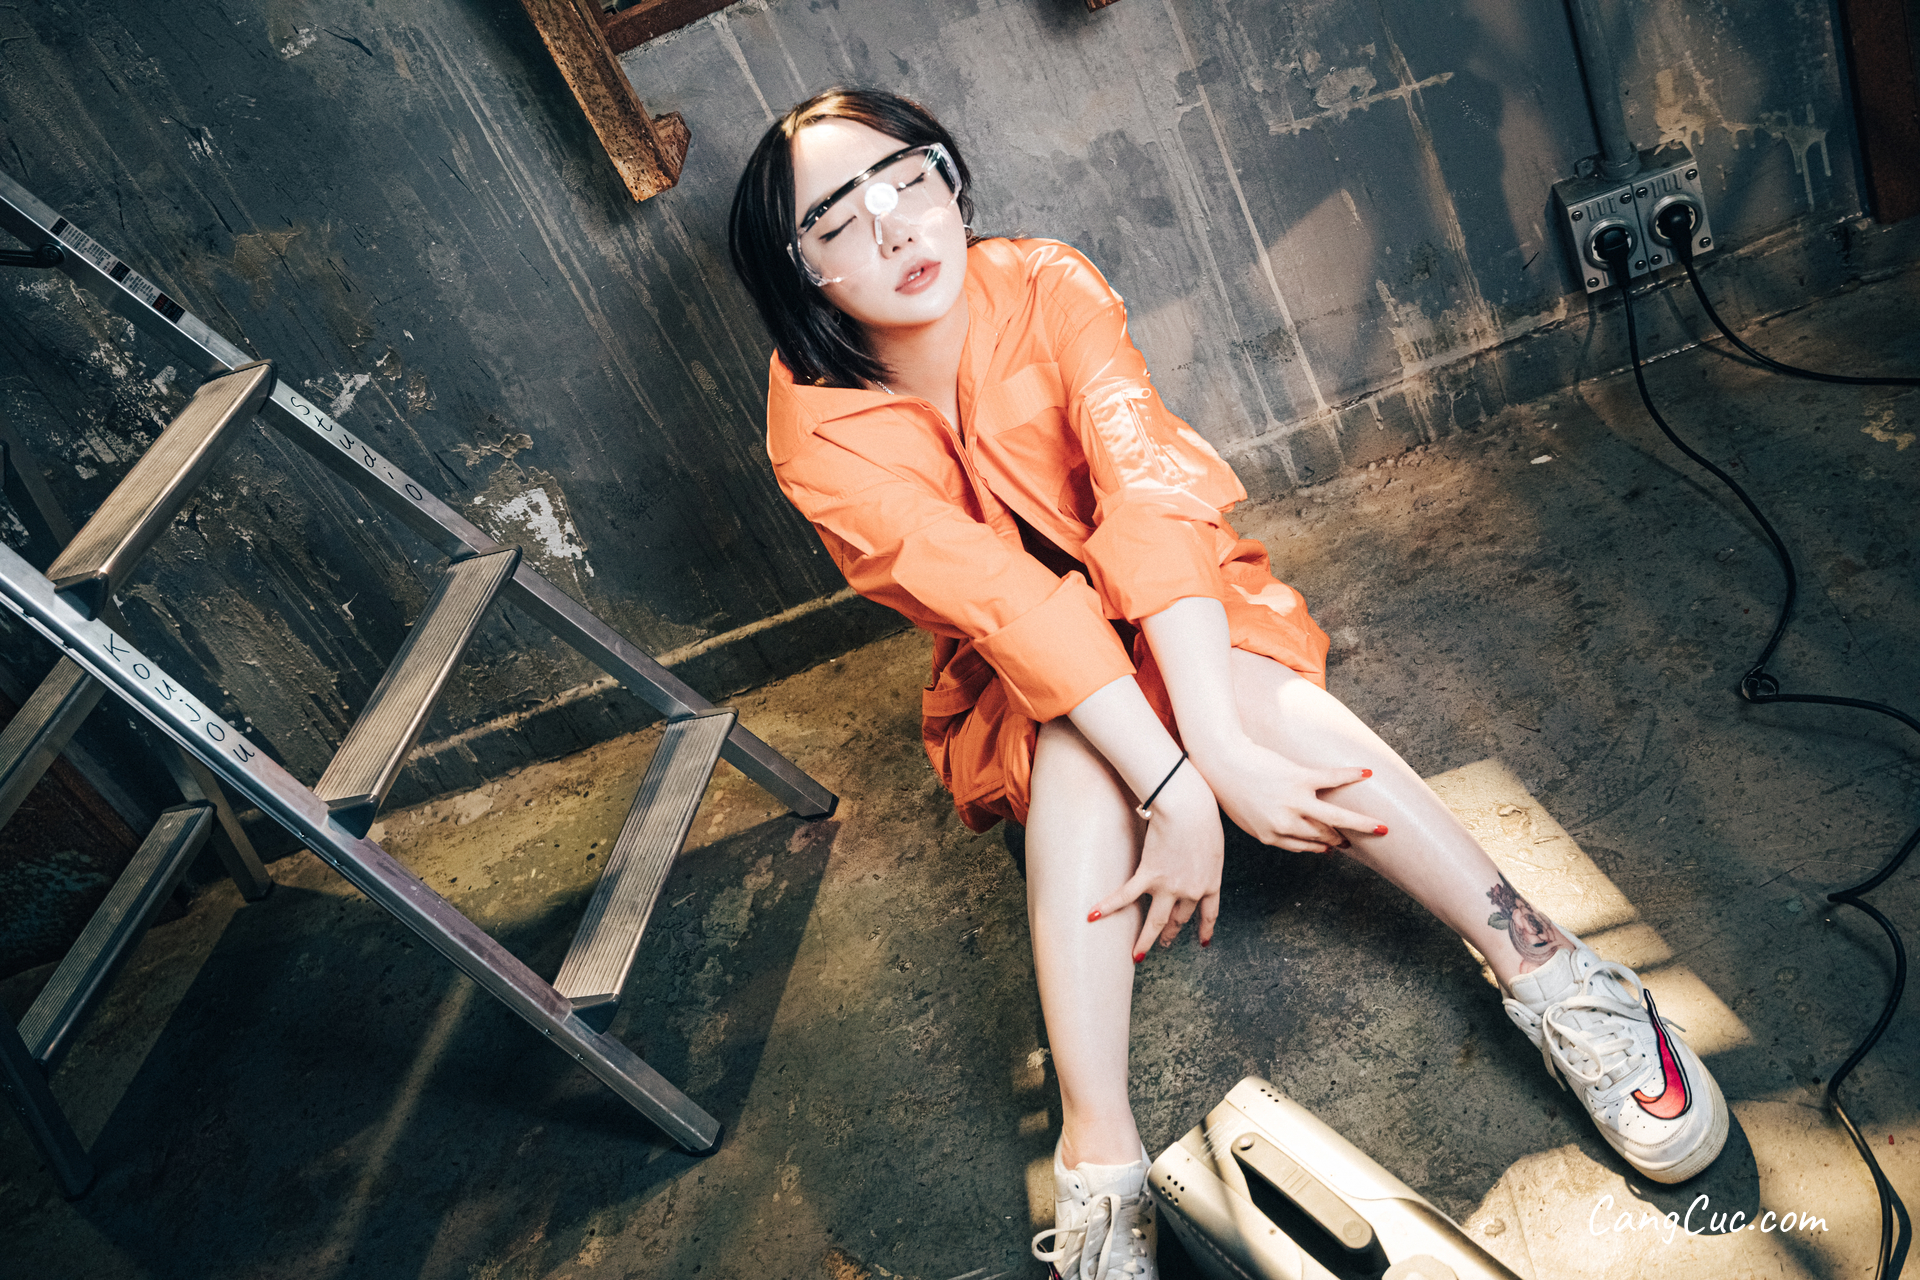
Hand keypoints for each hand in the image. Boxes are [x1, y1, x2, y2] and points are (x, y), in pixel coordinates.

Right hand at [1087, 764, 1223, 956]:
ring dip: (1146, 941)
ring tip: (1137, 955)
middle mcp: (1191, 890)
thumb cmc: (1203, 816)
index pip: (1209, 913)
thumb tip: (1195, 855)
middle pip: (1180, 918)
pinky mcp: (1149, 875)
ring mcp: (1169, 886)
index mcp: (1211, 882)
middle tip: (1166, 945)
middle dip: (1172, 933)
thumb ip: (1204, 856)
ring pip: (1156, 921)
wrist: (1189, 810)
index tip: (1202, 942)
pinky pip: (1125, 896)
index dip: (1205, 929)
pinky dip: (1108, 906)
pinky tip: (1094, 915)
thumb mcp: (1212, 842)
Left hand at [1192, 735, 1381, 853]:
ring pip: (1337, 817)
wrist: (1221, 761)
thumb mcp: (1245, 819)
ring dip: (1363, 823)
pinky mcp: (1300, 777)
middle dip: (1344, 838)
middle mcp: (1287, 823)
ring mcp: (1295, 801)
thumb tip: (1289, 834)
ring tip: (1383, 827)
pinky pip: (1332, 778)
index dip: (1323, 845)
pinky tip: (1367, 773)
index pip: (1306, 845)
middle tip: (1362, 839)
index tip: (1335, 845)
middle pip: (1324, 834)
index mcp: (1272, 836)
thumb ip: (1268, 830)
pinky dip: (1351, 775)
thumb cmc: (1229, 789)